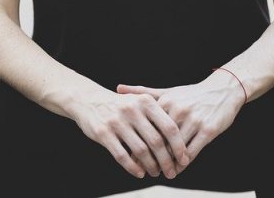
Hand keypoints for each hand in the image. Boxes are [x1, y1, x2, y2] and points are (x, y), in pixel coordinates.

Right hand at [68, 89, 190, 179]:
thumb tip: (180, 143)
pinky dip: (133, 168)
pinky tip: (140, 173)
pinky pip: (122, 155)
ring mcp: (117, 121)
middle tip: (171, 172)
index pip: (169, 127)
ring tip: (155, 173)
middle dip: (166, 161)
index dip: (178, 145)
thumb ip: (158, 117)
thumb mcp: (140, 102)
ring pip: (140, 151)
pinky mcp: (103, 133)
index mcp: (145, 101)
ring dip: (151, 166)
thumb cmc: (121, 105)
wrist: (89, 100)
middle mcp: (132, 110)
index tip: (184, 159)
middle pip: (156, 141)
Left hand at [117, 69, 246, 173]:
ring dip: (169, 163)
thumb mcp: (168, 91)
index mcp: (166, 101)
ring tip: (163, 172)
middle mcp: (179, 110)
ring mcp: (194, 120)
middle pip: (161, 140)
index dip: (139, 143)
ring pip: (176, 148)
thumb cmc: (191, 94)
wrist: (222, 91)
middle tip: (146, 169)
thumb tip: (118, 88)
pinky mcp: (208, 130)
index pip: (148, 127)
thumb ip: (143, 93)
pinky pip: (192, 151)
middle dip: (153, 157)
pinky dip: (184, 162)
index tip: (132, 155)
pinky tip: (179, 168)